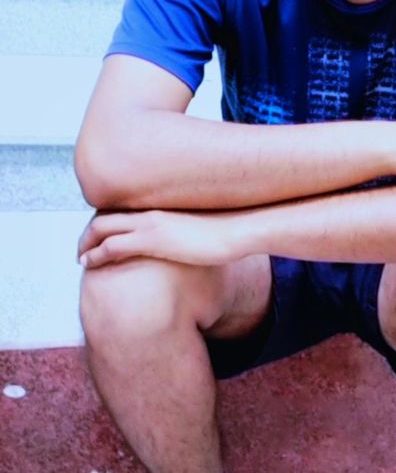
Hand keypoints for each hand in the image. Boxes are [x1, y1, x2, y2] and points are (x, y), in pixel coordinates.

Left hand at [77, 209, 244, 268]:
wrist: (237, 230)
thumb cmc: (227, 232)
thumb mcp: (202, 228)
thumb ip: (188, 230)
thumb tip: (190, 240)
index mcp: (162, 208)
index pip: (123, 210)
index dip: (106, 222)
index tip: (100, 236)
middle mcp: (151, 211)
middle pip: (106, 215)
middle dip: (89, 232)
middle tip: (83, 247)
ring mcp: (150, 224)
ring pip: (101, 228)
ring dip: (85, 244)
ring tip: (81, 258)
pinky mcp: (152, 240)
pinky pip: (112, 245)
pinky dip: (95, 254)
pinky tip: (88, 264)